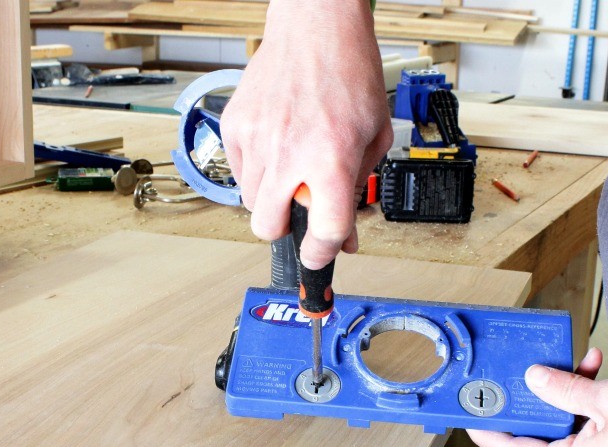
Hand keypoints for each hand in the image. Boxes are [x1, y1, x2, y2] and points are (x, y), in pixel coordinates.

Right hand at [220, 0, 392, 269]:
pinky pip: (238, 171)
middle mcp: (289, 152)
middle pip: (267, 228)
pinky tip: (275, 146)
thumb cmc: (349, 73)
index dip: (322, 254)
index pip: (324, 231)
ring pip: (249, 203)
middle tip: (299, 212)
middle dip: (285, 231)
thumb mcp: (372, 135)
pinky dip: (256, 171)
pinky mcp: (235, 127)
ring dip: (270, 199)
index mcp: (330, 157)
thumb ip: (358, 188)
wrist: (316, 28)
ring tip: (290, 169)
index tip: (319, 257)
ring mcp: (255, 140)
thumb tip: (346, 234)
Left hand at [468, 348, 607, 446]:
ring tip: (553, 362)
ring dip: (560, 387)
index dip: (487, 434)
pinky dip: (585, 390)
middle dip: (523, 400)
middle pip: (535, 430)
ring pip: (562, 417)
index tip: (468, 418)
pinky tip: (590, 365)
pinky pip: (586, 415)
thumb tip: (534, 377)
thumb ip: (567, 390)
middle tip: (504, 380)